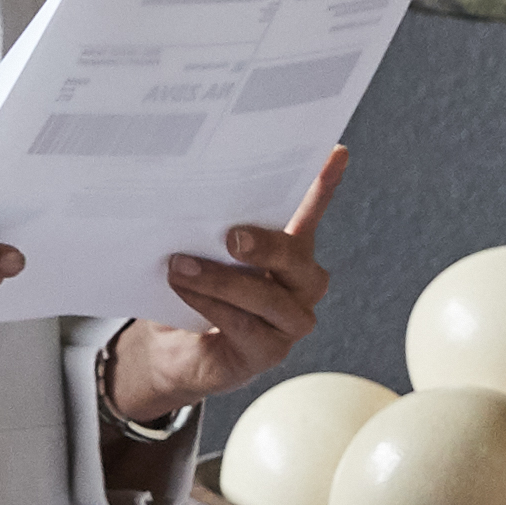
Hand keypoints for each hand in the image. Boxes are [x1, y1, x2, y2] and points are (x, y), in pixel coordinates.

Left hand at [104, 147, 347, 420]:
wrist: (170, 349)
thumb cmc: (190, 290)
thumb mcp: (195, 250)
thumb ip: (204, 230)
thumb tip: (186, 199)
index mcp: (286, 249)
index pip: (310, 213)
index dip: (324, 185)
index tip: (335, 152)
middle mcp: (299, 284)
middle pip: (297, 258)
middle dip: (267, 245)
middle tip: (231, 237)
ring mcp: (289, 321)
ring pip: (270, 297)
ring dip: (223, 280)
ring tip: (182, 266)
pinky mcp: (270, 352)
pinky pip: (247, 326)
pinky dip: (213, 306)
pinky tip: (187, 293)